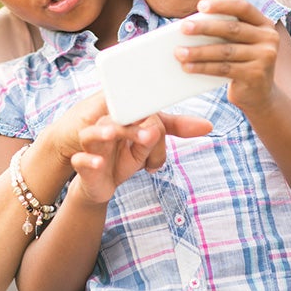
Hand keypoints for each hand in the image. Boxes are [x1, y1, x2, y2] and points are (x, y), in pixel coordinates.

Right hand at [47, 91, 213, 166]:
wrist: (100, 181)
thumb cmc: (124, 153)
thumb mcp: (150, 142)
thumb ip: (173, 129)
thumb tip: (208, 125)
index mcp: (122, 115)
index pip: (135, 108)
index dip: (148, 114)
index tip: (159, 120)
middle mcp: (105, 124)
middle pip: (117, 120)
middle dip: (132, 128)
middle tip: (150, 136)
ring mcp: (92, 141)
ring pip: (94, 133)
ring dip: (104, 133)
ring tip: (111, 134)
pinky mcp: (82, 162)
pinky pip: (82, 158)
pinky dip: (89, 160)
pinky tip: (99, 163)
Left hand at [175, 0, 279, 112]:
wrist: (259, 94)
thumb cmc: (241, 60)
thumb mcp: (238, 40)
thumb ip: (225, 23)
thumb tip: (199, 11)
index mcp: (263, 24)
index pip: (243, 8)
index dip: (221, 4)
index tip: (200, 5)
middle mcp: (268, 38)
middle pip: (231, 29)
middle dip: (204, 28)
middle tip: (183, 27)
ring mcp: (265, 58)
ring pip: (225, 51)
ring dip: (199, 52)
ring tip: (179, 52)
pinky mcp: (255, 75)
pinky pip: (224, 69)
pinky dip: (203, 67)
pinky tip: (187, 67)